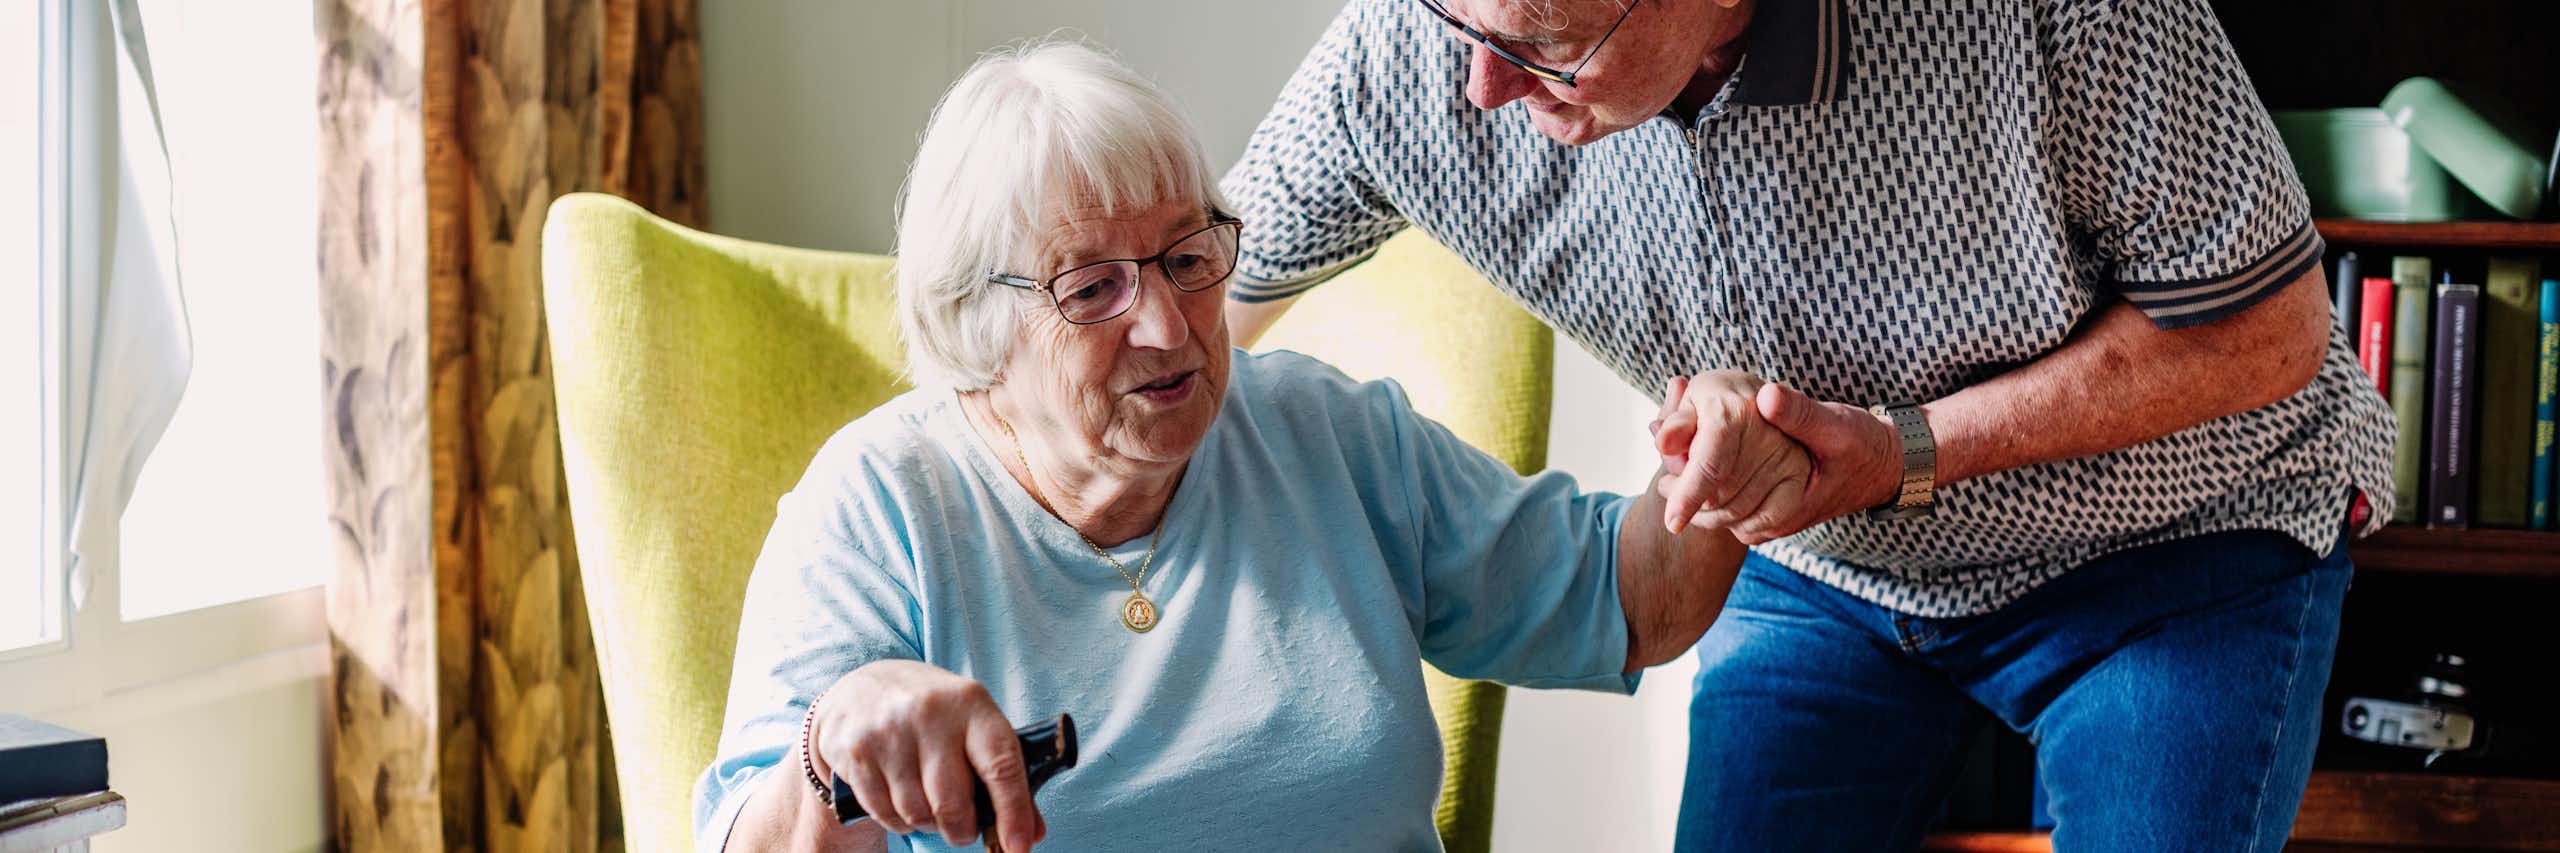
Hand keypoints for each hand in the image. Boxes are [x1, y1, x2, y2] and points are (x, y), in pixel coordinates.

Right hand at [808, 660, 1045, 850]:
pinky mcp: (857, 752)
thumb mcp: (973, 725)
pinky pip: (884, 813)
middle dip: (962, 830)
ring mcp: (890, 732)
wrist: (863, 687)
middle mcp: (931, 714)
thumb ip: (1005, 775)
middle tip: (964, 828)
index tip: (1019, 846)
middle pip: (953, 803)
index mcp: (972, 703)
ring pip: (917, 813)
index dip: (1013, 812)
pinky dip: (898, 820)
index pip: (1001, 765)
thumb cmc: (934, 713)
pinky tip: (900, 801)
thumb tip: (1031, 832)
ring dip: (927, 824)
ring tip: (928, 805)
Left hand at [1652, 376, 1907, 543]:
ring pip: (1720, 517)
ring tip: (1670, 474)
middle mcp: (1778, 520)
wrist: (1885, 465)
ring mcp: (1774, 521)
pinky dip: (1713, 498)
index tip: (1662, 481)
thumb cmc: (1862, 443)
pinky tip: (1698, 474)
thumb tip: (1763, 397)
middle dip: (1685, 494)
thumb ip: (1798, 413)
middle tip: (1660, 472)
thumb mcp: (1835, 423)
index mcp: (1788, 503)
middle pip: (1715, 514)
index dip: (1690, 492)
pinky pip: (1734, 513)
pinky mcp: (1772, 516)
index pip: (1724, 503)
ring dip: (1695, 498)